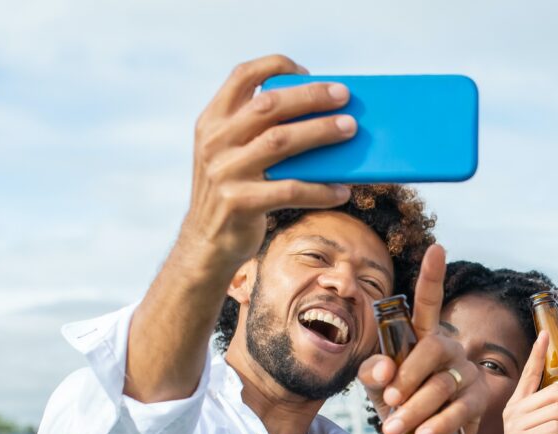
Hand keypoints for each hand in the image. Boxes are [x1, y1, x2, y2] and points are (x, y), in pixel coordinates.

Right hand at [177, 55, 355, 272]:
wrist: (206, 242)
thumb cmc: (235, 191)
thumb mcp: (233, 154)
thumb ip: (256, 131)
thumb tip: (320, 114)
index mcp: (212, 121)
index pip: (241, 76)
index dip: (275, 66)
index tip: (306, 72)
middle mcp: (214, 141)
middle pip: (268, 106)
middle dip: (309, 96)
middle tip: (344, 95)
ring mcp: (225, 171)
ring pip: (280, 142)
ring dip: (320, 132)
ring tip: (350, 129)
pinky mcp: (239, 202)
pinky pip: (289, 191)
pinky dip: (320, 190)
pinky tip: (342, 191)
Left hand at [359, 245, 490, 433]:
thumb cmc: (398, 404)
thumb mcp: (376, 386)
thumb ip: (371, 372)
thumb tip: (385, 370)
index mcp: (423, 336)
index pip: (428, 303)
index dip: (431, 276)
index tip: (436, 248)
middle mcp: (450, 347)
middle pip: (432, 348)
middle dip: (408, 376)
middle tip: (388, 400)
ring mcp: (467, 372)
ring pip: (442, 384)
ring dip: (415, 408)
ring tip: (392, 428)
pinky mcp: (479, 399)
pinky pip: (460, 408)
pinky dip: (438, 423)